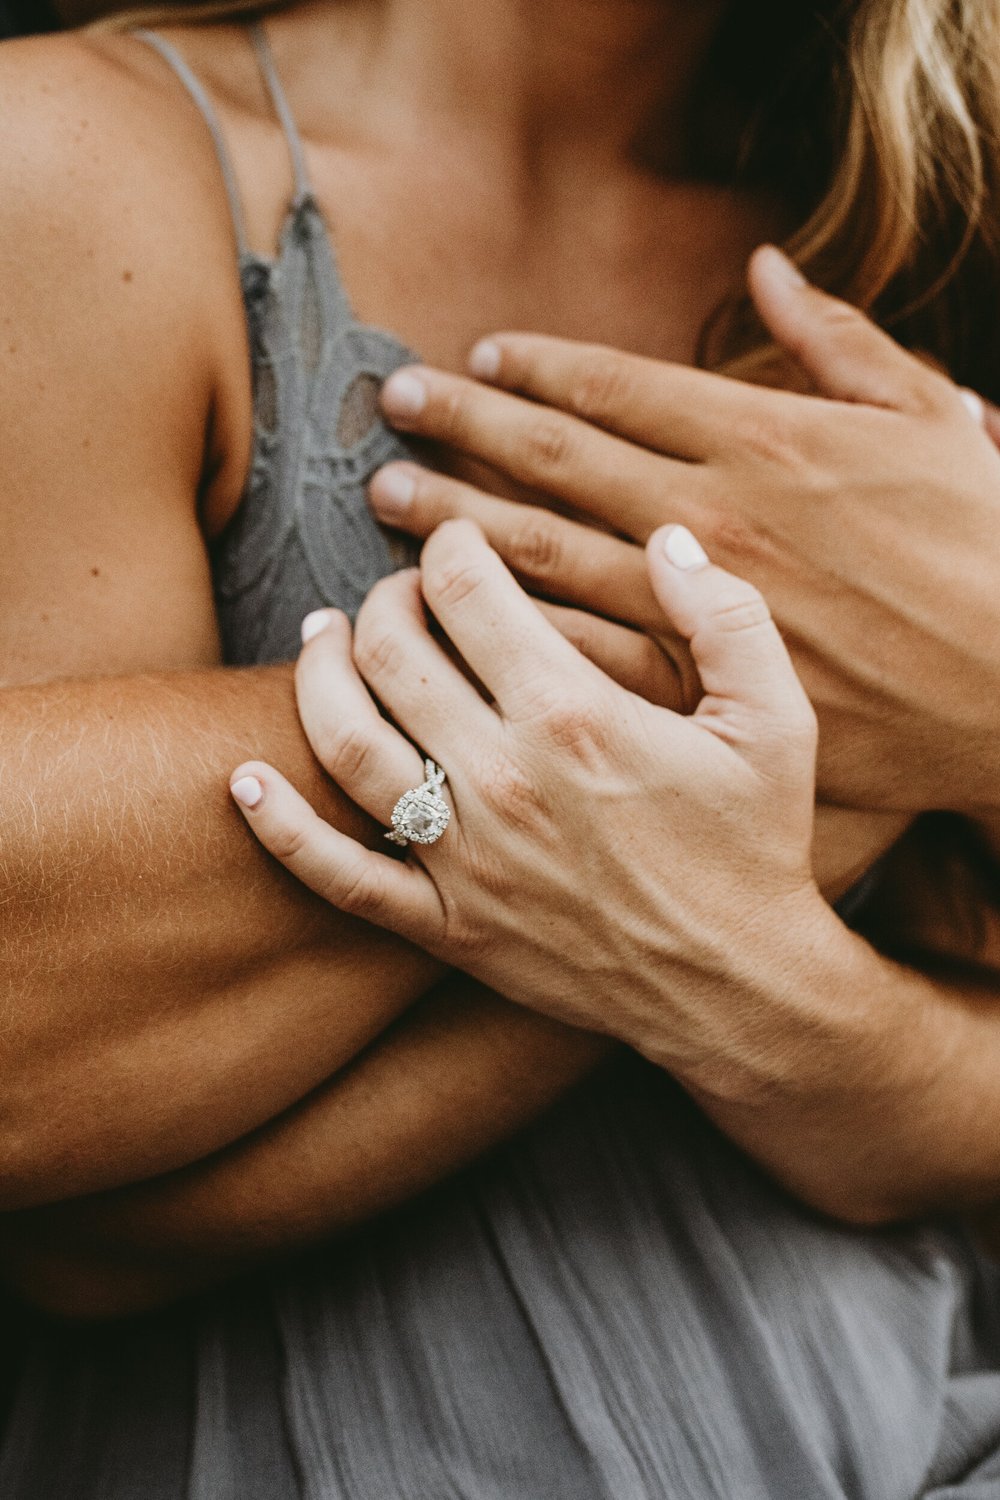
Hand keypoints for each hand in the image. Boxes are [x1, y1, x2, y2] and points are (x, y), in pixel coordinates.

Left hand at [229, 520, 849, 1102]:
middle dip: (384, 598)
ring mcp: (464, 857)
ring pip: (347, 744)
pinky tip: (245, 780)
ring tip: (321, 637)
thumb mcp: (776, 719)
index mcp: (574, 714)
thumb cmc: (757, 847)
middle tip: (400, 590)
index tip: (460, 542)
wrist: (740, 989)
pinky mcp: (447, 925)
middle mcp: (503, 777)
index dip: (452, 544)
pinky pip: (338, 875)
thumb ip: (724, 614)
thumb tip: (665, 535)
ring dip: (318, 676)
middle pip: (393, 653)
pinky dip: (282, 827)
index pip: (470, 590)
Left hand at [368, 247, 999, 815]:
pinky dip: (509, 635)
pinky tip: (451, 621)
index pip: (615, 389)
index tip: (479, 356)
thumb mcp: (929, 424)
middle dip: (463, 429)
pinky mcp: (681, 705)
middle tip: (394, 410)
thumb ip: (839, 343)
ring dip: (454, 527)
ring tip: (389, 503)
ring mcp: (686, 613)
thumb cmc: (983, 554)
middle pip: (551, 464)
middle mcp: (703, 522)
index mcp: (760, 446)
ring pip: (539, 563)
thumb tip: (765, 272)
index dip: (536, 368)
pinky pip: (581, 656)